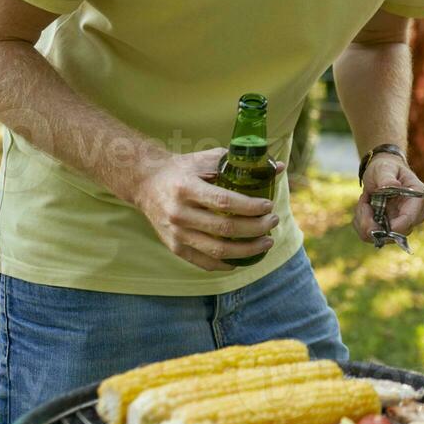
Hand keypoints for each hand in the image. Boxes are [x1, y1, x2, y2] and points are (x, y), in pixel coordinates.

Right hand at [133, 148, 281, 271]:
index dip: (250, 207)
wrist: (146, 183)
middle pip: (224, 229)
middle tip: (273, 222)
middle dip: (255, 229)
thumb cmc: (184, 169)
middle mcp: (179, 213)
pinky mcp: (174, 247)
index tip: (268, 206)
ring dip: (247, 250)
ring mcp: (175, 234)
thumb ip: (241, 163)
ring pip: (217, 250)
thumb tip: (277, 167)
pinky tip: (243, 258)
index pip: (224, 202)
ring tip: (267, 242)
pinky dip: (226, 264)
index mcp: (187, 188)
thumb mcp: (208, 159)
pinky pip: (204, 262)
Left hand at [354, 154, 423, 240]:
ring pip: (381, 237)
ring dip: (365, 222)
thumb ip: (387, 177)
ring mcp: (402, 224)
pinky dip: (362, 223)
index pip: (411, 218)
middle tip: (363, 203)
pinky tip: (364, 207)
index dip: (393, 226)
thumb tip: (393, 185)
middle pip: (396, 233)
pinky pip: (372, 236)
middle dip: (373, 223)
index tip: (375, 223)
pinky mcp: (389, 229)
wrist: (381, 173)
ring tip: (364, 201)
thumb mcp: (384, 168)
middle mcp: (413, 214)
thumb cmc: (386, 168)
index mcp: (418, 197)